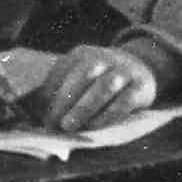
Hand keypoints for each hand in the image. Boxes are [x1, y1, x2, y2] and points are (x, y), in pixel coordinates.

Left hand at [32, 45, 162, 133]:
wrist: (140, 70)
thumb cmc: (100, 82)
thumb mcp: (81, 79)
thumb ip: (62, 93)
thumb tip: (39, 118)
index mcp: (82, 54)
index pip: (63, 70)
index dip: (49, 94)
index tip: (40, 116)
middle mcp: (105, 57)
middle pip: (84, 74)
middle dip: (66, 100)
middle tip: (54, 123)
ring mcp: (125, 70)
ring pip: (105, 85)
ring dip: (84, 107)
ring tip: (69, 126)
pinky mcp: (141, 86)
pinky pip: (125, 101)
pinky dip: (108, 115)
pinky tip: (94, 127)